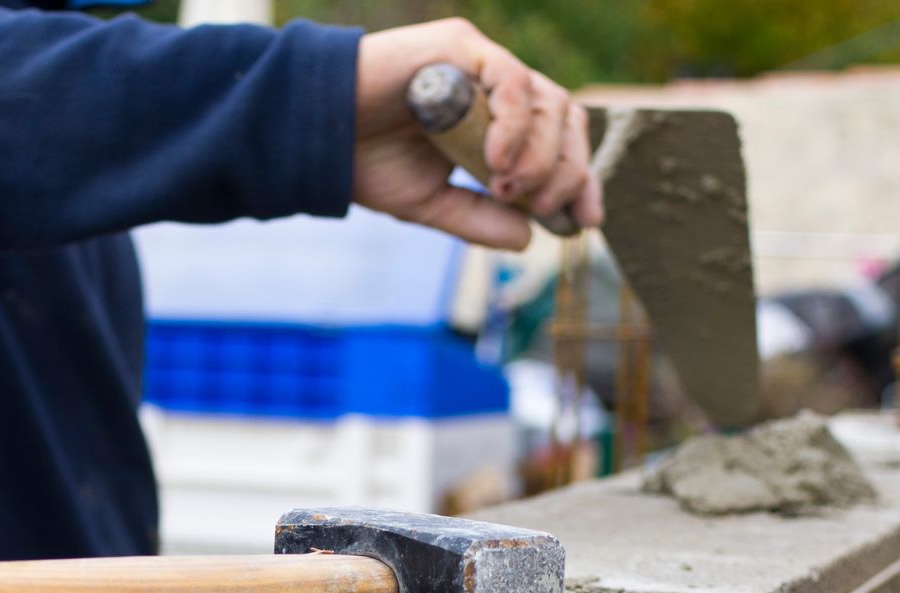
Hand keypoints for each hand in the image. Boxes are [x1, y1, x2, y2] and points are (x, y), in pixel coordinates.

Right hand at [353, 19, 603, 250]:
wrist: (315, 135)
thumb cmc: (366, 161)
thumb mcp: (433, 203)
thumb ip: (481, 219)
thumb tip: (528, 239)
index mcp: (494, 120)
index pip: (558, 139)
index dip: (579, 177)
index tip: (585, 219)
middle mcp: (495, 87)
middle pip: (564, 117)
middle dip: (568, 170)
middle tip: (545, 208)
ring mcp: (481, 63)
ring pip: (547, 100)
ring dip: (542, 154)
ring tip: (511, 190)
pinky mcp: (461, 46)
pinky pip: (512, 80)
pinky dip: (516, 125)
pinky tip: (498, 163)